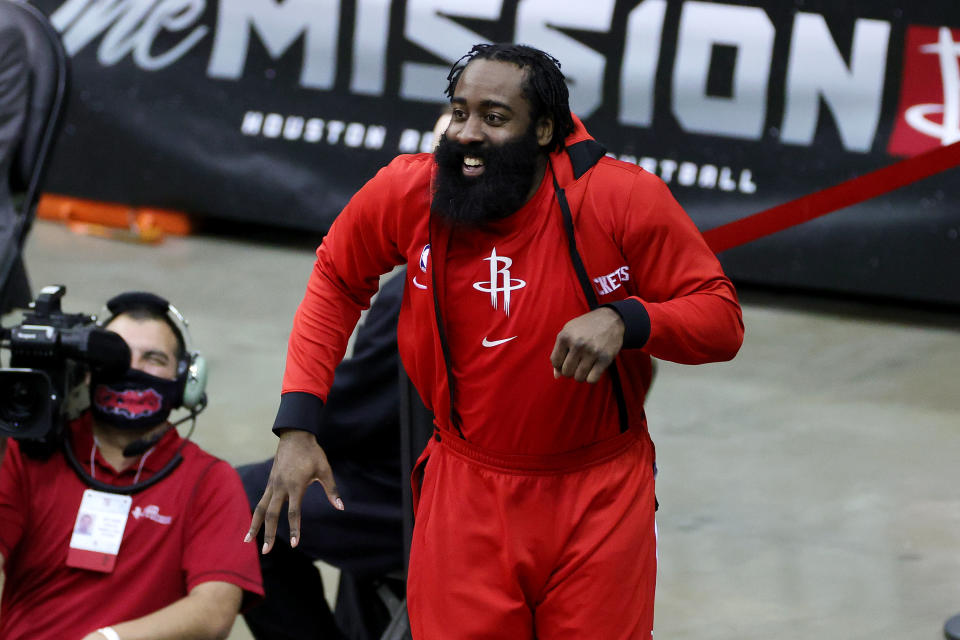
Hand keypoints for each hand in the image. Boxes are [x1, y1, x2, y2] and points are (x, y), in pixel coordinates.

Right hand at [245, 430, 342, 552]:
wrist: (295, 436)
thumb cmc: (312, 453)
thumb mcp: (325, 469)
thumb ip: (332, 490)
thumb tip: (341, 507)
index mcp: (295, 485)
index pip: (293, 512)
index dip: (295, 529)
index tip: (295, 545)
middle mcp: (280, 487)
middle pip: (271, 514)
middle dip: (269, 534)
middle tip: (266, 552)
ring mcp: (273, 484)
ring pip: (260, 508)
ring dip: (254, 525)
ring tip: (247, 541)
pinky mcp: (270, 482)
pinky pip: (261, 501)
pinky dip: (256, 514)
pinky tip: (254, 524)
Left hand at [550, 307, 624, 382]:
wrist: (610, 319)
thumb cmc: (586, 327)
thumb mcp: (568, 332)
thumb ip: (559, 352)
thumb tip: (556, 376)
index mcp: (565, 336)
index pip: (555, 362)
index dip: (560, 365)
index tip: (567, 360)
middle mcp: (577, 344)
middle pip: (566, 372)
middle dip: (570, 370)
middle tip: (577, 363)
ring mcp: (592, 351)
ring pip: (579, 378)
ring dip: (581, 376)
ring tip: (585, 367)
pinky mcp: (605, 358)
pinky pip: (592, 380)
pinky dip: (591, 378)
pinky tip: (593, 370)